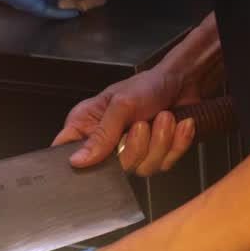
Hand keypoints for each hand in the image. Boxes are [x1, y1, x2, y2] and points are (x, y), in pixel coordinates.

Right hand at [54, 68, 199, 174]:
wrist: (184, 81)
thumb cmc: (148, 85)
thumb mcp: (121, 104)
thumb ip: (101, 134)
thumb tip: (77, 161)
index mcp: (86, 126)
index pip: (65, 154)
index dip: (77, 162)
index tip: (100, 153)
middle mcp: (106, 143)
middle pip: (111, 169)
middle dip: (136, 145)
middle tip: (143, 122)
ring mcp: (132, 153)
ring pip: (142, 168)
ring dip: (161, 139)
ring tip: (164, 116)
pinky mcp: (157, 156)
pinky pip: (165, 163)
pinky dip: (177, 141)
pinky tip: (179, 124)